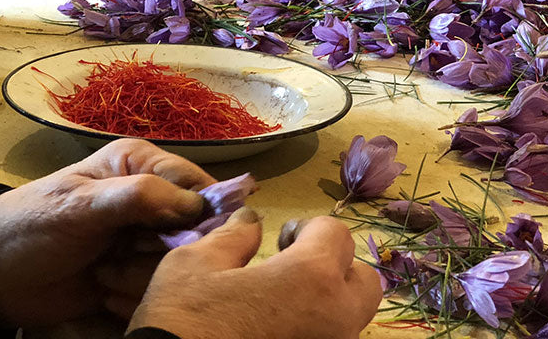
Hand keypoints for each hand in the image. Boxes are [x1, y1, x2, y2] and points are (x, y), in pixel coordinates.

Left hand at [0, 138, 213, 327]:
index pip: (195, 182)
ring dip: (144, 275)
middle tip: (125, 255)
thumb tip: (195, 205)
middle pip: (196, 226)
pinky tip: (105, 290)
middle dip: (165, 250)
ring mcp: (147, 235)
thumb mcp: (81, 206)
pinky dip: (136, 294)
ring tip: (106, 273)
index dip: (199, 211)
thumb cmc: (33, 225)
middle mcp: (153, 196)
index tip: (181, 238)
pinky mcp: (140, 271)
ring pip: (182, 261)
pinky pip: (163, 286)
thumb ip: (138, 197)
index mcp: (142, 164)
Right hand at [129, 213, 381, 338]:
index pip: (338, 234)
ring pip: (349, 321)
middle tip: (294, 271)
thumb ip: (233, 236)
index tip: (281, 239)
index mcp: (312, 277)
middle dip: (336, 268)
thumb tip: (250, 221)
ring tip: (282, 308)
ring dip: (326, 306)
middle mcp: (335, 319)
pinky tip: (275, 334)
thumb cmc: (184, 323)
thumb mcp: (195, 264)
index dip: (309, 228)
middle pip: (363, 283)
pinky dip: (312, 333)